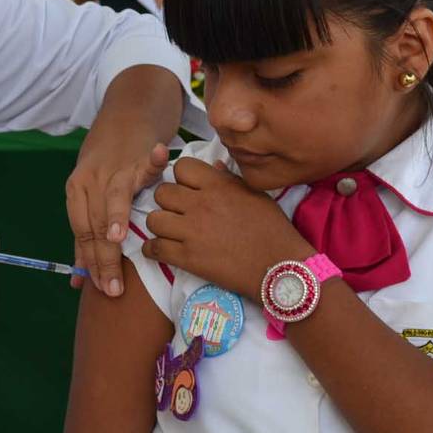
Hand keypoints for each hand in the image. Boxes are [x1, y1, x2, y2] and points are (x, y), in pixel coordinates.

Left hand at [66, 141, 169, 296]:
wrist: (125, 117)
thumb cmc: (108, 164)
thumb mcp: (90, 196)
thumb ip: (85, 239)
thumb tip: (77, 283)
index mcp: (77, 191)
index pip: (81, 233)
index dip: (90, 263)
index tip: (101, 289)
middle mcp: (91, 179)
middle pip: (94, 223)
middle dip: (104, 258)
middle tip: (114, 289)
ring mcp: (115, 168)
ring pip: (112, 200)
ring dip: (115, 220)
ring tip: (117, 241)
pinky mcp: (139, 157)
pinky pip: (147, 163)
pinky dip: (154, 161)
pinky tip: (160, 157)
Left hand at [141, 158, 312, 300]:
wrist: (279, 267)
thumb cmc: (273, 229)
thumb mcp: (255, 195)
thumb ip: (229, 179)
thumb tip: (213, 166)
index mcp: (218, 185)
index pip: (181, 167)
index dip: (182, 178)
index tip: (189, 189)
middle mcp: (200, 204)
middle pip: (162, 192)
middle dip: (167, 201)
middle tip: (178, 212)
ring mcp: (191, 231)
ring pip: (153, 219)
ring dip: (160, 225)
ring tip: (170, 232)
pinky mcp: (187, 257)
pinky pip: (153, 248)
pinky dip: (153, 249)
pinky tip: (162, 250)